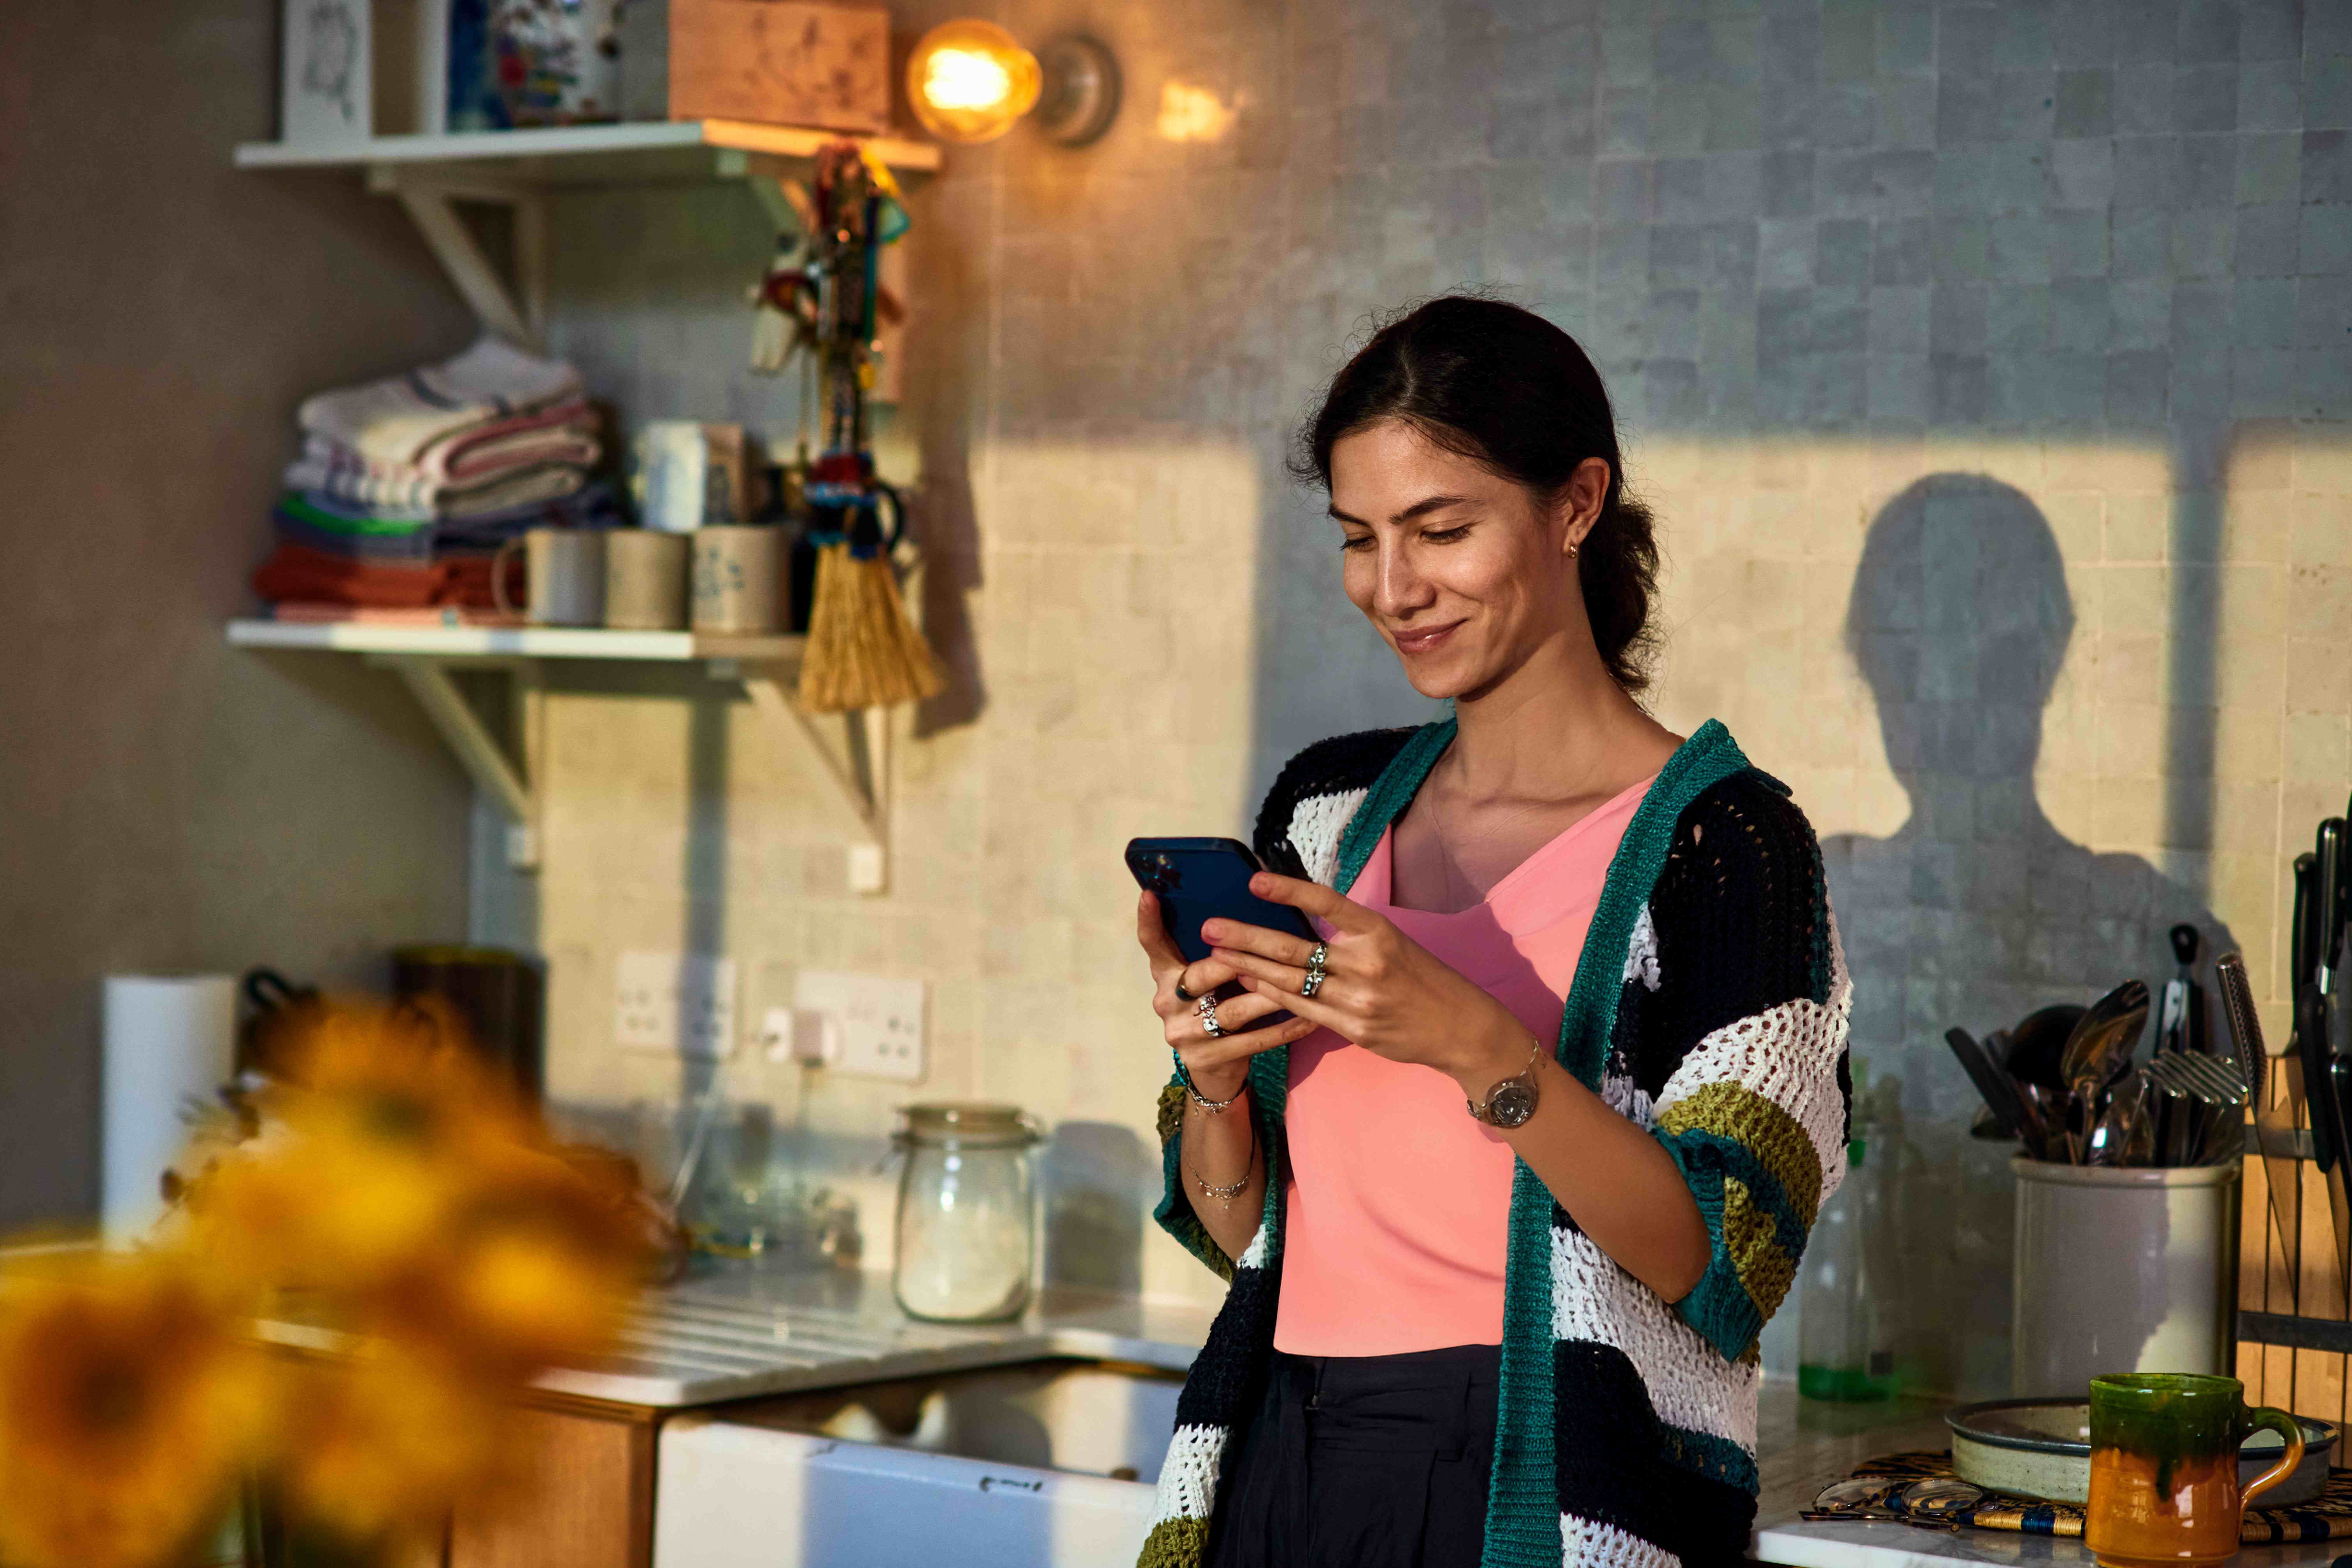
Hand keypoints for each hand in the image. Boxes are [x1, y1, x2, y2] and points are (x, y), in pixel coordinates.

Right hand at [1136, 890, 1319, 1099]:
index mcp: (1165, 977)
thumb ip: (1213, 954)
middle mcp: (1167, 1003)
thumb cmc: (1214, 1010)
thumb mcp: (1206, 981)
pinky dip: (1283, 1030)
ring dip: (1270, 996)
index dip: (1149, 921)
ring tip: (1301, 983)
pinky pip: (1252, 1041)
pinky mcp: (1206, 1059)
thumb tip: (1244, 914)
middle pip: (1200, 975)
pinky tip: (1309, 1020)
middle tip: (1271, 948)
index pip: (1153, 946)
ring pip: (1232, 1011)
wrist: (1212, 1072)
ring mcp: (1184, 1034)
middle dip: (1237, 961)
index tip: (1150, 894)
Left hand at [1205, 871, 1533, 1093]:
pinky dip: (1273, 996)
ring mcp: (1359, 998)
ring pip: (1291, 981)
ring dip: (1249, 968)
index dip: (1288, 890)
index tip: (1253, 881)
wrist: (1460, 1027)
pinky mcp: (1354, 1028)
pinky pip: (1303, 1010)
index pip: (1326, 903)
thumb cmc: (1423, 978)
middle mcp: (1367, 962)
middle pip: (1294, 947)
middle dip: (1246, 938)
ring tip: (1217, 955)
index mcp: (1378, 932)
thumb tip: (1302, 920)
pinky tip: (1248, 985)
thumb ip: (1350, 934)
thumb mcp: (1393, 943)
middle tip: (1211, 927)